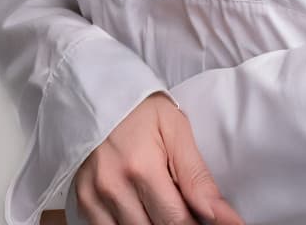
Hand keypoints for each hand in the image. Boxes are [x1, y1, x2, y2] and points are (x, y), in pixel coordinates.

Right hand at [70, 91, 245, 224]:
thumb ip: (197, 177)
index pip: (177, 220)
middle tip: (187, 208)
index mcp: (141, 167)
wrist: (97, 92)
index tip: (213, 223)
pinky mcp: (83, 202)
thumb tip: (223, 216)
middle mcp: (113, 187)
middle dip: (177, 223)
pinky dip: (130, 224)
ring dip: (153, 223)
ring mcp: (94, 197)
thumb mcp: (176, 130)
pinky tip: (143, 209)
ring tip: (164, 202)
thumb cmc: (141, 108)